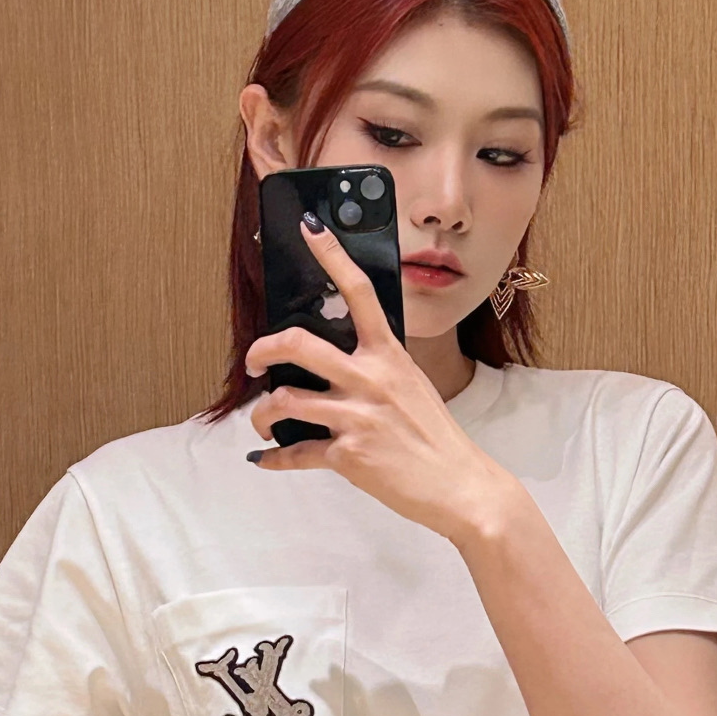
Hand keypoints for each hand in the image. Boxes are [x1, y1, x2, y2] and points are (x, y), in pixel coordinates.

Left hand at [245, 217, 514, 543]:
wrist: (461, 487)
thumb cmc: (436, 439)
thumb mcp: (412, 387)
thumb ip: (377, 370)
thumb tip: (335, 367)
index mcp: (389, 355)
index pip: (359, 291)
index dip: (331, 255)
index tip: (310, 228)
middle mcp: (370, 379)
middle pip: (297, 344)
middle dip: (262, 349)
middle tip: (255, 362)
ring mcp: (357, 417)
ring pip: (284, 401)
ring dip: (262, 414)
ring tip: (263, 421)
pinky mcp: (349, 455)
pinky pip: (295, 452)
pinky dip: (274, 458)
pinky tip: (266, 458)